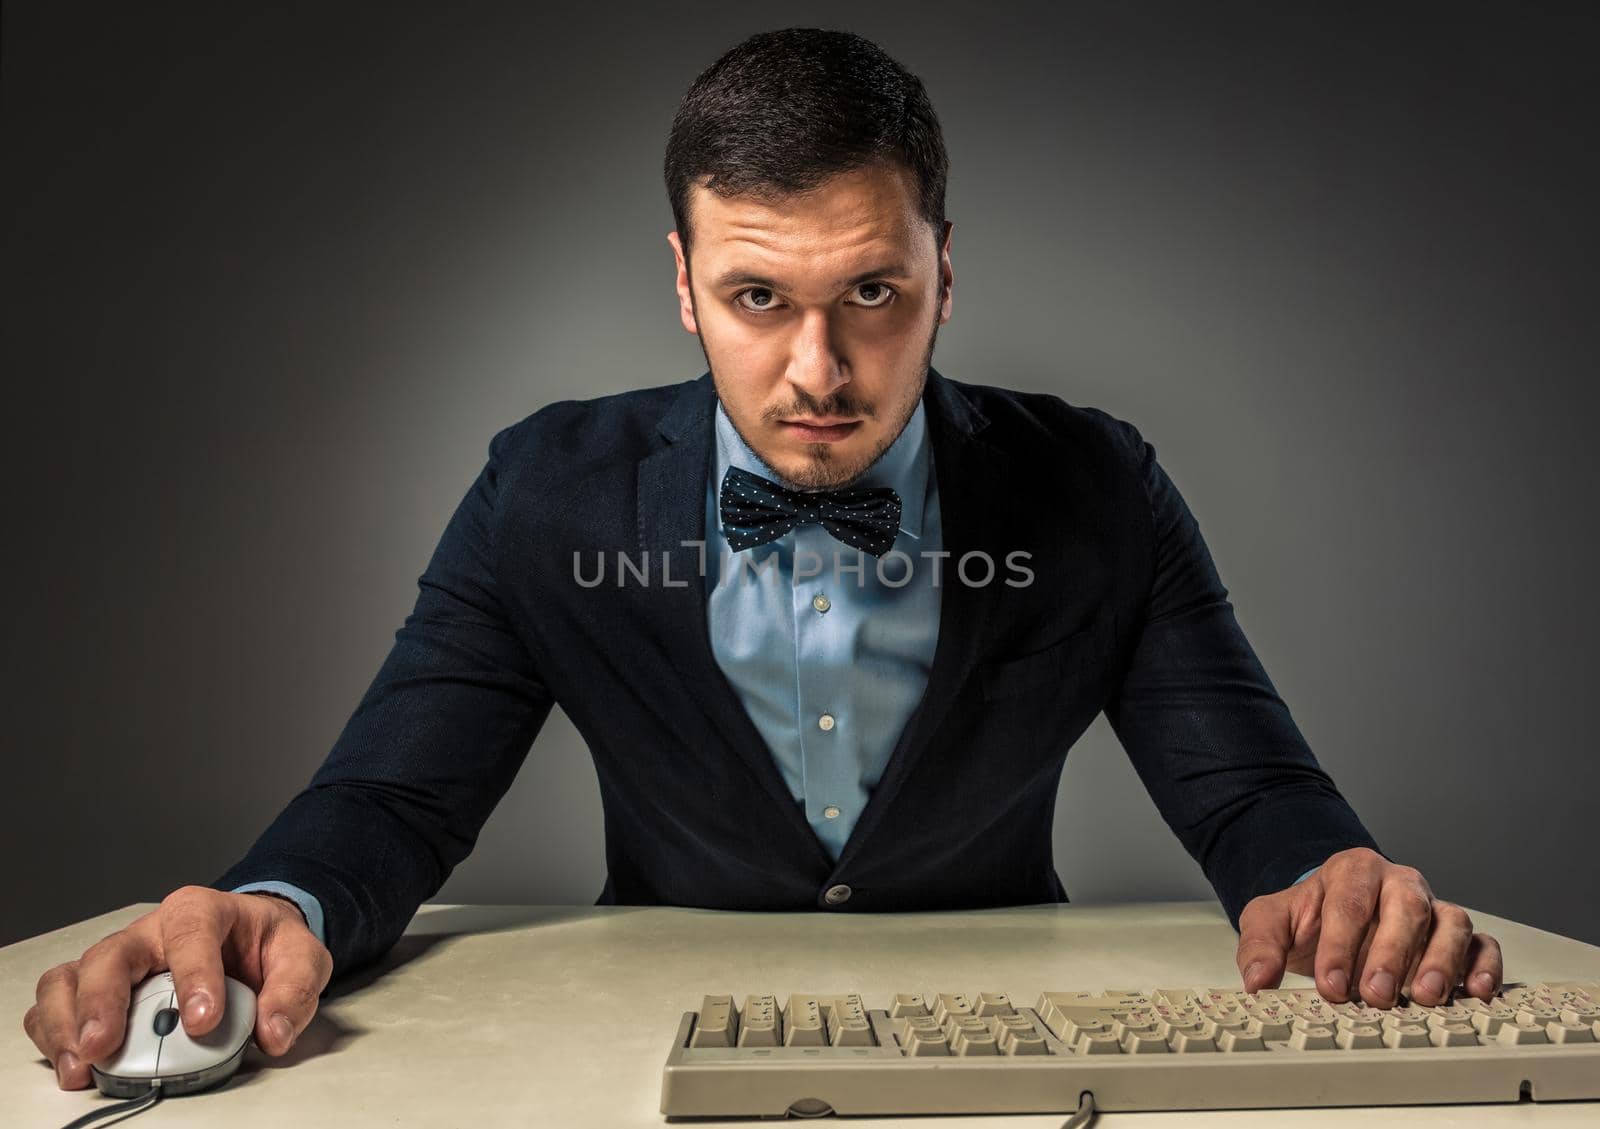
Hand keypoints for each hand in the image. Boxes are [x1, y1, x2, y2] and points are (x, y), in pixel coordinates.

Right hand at [22, 886, 332, 1089]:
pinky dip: (55, 1032)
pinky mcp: (98, 988)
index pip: (192, 934)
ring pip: (72, 978)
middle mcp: (150, 931)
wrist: (250, 940)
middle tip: (106, 1046)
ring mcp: (119, 959)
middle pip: (112, 954)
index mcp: (201, 911)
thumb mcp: (301, 957)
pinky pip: (59, 1002)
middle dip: (104, 1001)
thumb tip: (273, 1033)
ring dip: (67, 1022)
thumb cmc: (267, 945)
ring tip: (81, 1065)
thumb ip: (294, 990)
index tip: (202, 1022)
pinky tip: (72, 1065)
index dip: (194, 976)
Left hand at [1235, 847, 1502, 1008]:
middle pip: (1406, 908)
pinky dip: (1484, 965)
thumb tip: (1258, 981)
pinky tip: (1476, 991)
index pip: (1350, 902)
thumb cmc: (1309, 920)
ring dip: (1442, 961)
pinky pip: (1482, 944)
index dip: (1341, 944)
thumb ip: (1260, 945)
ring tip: (1424, 996)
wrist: (1331, 918)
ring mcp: (1434, 908)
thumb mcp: (1271, 921)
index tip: (1330, 984)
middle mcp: (1399, 884)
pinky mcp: (1458, 936)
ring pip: (1451, 923)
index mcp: (1352, 871)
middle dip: (1392, 954)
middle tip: (1375, 995)